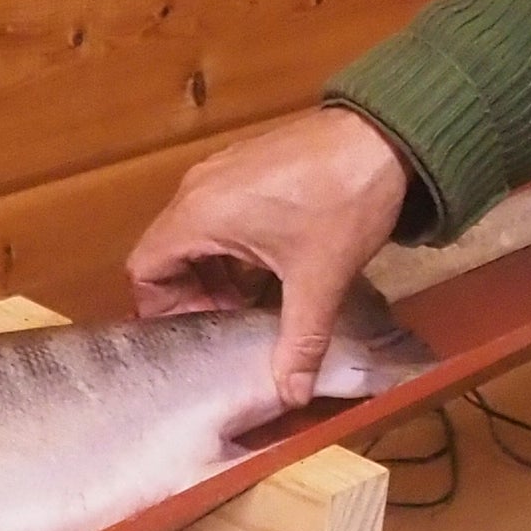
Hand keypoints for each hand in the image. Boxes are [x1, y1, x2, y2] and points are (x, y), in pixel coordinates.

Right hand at [128, 108, 413, 409]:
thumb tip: (290, 394)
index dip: (164, 309)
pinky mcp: (247, 167)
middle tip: (230, 325)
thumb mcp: (319, 280)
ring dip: (217, 274)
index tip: (200, 334)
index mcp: (199, 213)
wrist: (385, 136)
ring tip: (254, 304)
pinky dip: (234, 249)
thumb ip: (299, 342)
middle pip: (168, 255)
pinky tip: (272, 270)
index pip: (145, 269)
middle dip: (194, 296)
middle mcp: (199, 188)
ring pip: (196, 236)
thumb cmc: (343, 200)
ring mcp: (222, 173)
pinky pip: (220, 216)